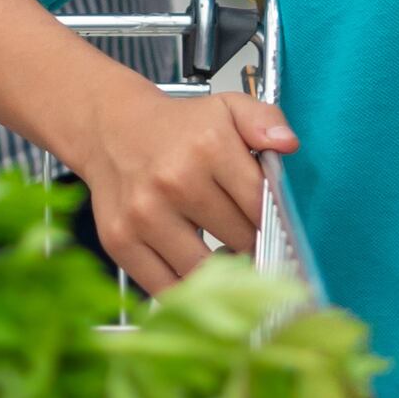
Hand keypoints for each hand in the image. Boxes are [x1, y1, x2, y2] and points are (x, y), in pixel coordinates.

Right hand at [64, 81, 299, 291]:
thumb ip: (264, 120)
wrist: (110, 129)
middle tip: (248, 239)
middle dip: (250, 243)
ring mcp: (144, 215)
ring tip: (224, 255)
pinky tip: (194, 272)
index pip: (262, 206)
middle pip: (240, 240)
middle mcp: (175, 181)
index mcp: (209, 146)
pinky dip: (185, 290)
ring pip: (205, 270)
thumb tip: (287, 143)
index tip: (274, 227)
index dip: (274, 222)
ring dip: (221, 271)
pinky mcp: (120, 241)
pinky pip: (165, 288)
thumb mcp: (227, 107)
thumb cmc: (175, 127)